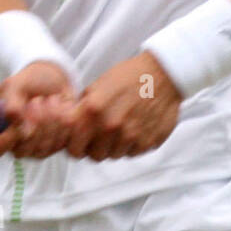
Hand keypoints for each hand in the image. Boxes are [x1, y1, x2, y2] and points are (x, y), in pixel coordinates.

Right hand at [0, 61, 77, 160]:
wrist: (54, 80)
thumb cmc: (28, 82)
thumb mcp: (14, 85)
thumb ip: (12, 105)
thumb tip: (21, 130)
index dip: (5, 140)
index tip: (18, 122)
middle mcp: (12, 144)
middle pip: (22, 151)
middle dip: (34, 123)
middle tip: (37, 100)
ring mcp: (33, 149)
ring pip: (44, 148)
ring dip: (51, 119)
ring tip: (51, 99)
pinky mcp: (54, 146)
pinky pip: (61, 144)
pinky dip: (64, 122)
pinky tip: (62, 106)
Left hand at [65, 52, 181, 160]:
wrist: (163, 74)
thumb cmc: (128, 76)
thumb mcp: (97, 86)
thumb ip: (80, 109)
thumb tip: (67, 126)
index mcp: (93, 110)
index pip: (72, 147)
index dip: (73, 146)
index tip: (77, 142)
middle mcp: (111, 125)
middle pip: (93, 156)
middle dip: (93, 148)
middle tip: (98, 136)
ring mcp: (130, 136)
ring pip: (112, 156)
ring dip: (112, 146)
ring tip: (119, 129)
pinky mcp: (147, 142)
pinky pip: (131, 153)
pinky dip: (130, 145)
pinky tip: (134, 128)